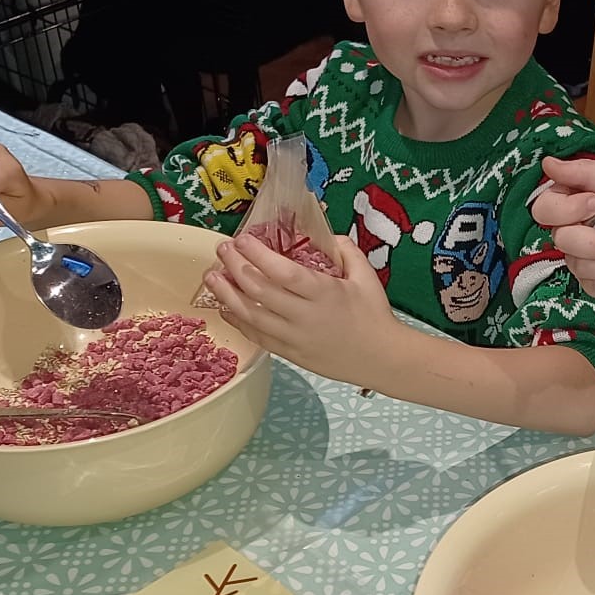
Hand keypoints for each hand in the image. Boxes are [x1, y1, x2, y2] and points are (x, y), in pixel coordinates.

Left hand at [201, 231, 401, 388]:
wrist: (382, 359)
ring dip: (227, 294)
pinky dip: (238, 321)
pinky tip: (225, 308)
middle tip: (222, 250)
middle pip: (259, 291)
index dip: (257, 255)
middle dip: (235, 267)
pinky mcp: (290, 354)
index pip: (282, 272)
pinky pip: (257, 336)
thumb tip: (326, 235)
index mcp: (324, 293)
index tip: (241, 240)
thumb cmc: (375, 315)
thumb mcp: (366, 276)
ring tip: (211, 276)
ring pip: (251, 315)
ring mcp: (294, 338)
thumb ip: (345, 250)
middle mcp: (304, 316)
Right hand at [533, 155, 594, 298]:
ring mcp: (583, 257)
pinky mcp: (594, 282)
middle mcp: (575, 228)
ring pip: (578, 265)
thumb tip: (549, 163)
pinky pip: (594, 285)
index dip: (566, 209)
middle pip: (561, 239)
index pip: (545, 207)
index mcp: (576, 199)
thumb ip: (586, 172)